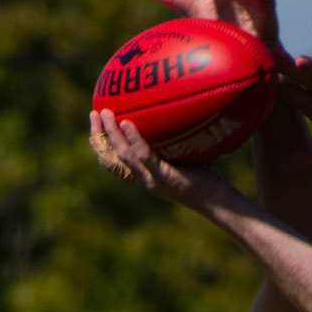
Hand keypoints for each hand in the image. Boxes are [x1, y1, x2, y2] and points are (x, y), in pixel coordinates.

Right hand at [88, 108, 230, 203]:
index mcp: (143, 175)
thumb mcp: (181, 156)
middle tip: (94, 113)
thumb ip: (169, 140)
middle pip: (111, 159)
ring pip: (123, 156)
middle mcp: (143, 179)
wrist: (216, 201)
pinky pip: (144, 157)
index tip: (95, 120)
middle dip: (98, 136)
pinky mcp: (165, 178)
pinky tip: (128, 124)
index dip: (99, 142)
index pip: (112, 161)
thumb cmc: (204, 176)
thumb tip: (169, 110)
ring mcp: (152, 180)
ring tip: (106, 113)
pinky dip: (134, 140)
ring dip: (112, 134)